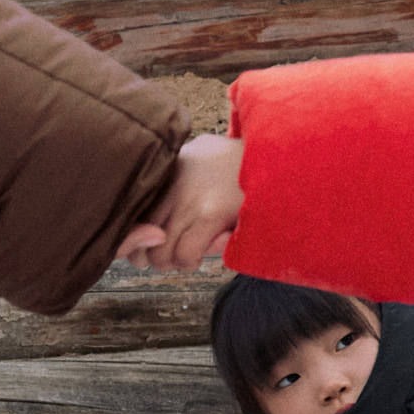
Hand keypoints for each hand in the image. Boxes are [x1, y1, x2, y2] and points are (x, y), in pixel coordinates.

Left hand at [119, 135, 243, 272]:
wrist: (281, 154)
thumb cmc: (243, 158)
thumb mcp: (205, 149)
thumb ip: (182, 165)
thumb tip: (161, 194)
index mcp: (168, 167)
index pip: (132, 213)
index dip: (138, 236)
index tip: (151, 242)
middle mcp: (173, 181)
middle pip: (140, 237)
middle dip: (153, 255)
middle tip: (171, 254)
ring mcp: (191, 197)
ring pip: (159, 252)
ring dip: (173, 262)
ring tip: (188, 255)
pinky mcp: (212, 212)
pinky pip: (184, 255)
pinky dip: (190, 263)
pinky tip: (201, 255)